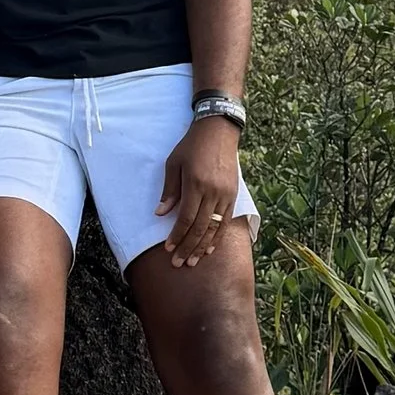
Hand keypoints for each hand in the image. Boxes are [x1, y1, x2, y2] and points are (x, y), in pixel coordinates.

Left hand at [156, 116, 240, 267]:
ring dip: (203, 247)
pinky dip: (218, 237)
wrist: (219, 131)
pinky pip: (226, 221)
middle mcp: (213, 192)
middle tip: (179, 263)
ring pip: (215, 227)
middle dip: (189, 247)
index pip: (186, 218)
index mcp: (196, 183)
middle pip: (201, 227)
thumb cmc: (191, 146)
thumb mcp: (173, 164)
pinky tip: (210, 248)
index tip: (169, 249)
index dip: (177, 236)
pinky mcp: (234, 195)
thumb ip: (169, 191)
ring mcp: (226, 194)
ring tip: (194, 261)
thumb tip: (160, 214)